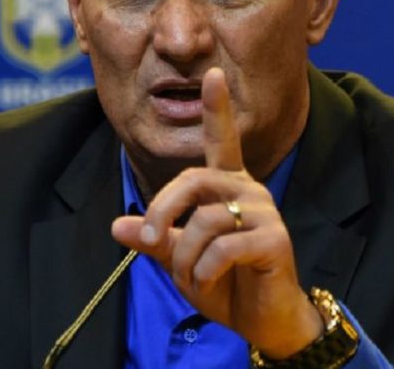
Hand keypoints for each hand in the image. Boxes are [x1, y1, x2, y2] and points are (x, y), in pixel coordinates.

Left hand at [112, 67, 322, 358]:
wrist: (263, 320)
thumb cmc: (224, 283)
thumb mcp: (180, 260)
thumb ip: (154, 240)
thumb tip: (117, 225)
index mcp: (227, 187)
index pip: (222, 141)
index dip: (217, 108)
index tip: (212, 74)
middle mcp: (248, 191)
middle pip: (194, 179)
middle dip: (162, 208)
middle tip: (148, 236)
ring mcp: (265, 213)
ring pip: (205, 220)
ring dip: (185, 255)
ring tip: (191, 277)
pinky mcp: (276, 240)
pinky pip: (225, 247)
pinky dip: (205, 270)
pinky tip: (209, 282)